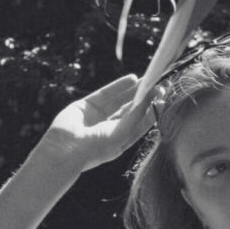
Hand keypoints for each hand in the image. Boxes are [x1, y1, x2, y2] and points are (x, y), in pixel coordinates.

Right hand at [35, 75, 153, 173]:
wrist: (65, 149)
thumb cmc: (96, 148)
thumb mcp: (121, 133)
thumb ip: (135, 116)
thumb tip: (149, 100)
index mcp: (121, 141)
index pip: (140, 124)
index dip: (152, 111)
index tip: (164, 100)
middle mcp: (110, 129)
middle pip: (131, 111)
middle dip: (145, 99)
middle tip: (159, 85)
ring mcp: (98, 117)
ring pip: (119, 100)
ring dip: (134, 90)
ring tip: (148, 79)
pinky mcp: (86, 106)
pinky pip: (106, 93)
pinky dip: (118, 86)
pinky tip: (132, 79)